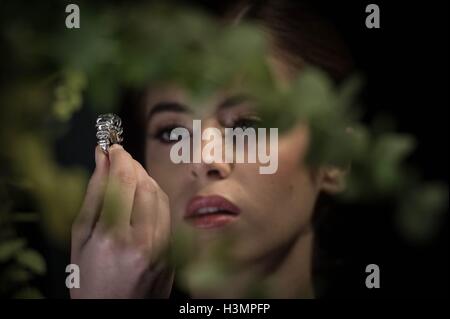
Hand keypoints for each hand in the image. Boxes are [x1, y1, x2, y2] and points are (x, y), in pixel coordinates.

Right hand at [70, 145, 172, 297]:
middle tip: (120, 160)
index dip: (119, 157)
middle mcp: (142, 241)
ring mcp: (162, 247)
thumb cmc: (89, 280)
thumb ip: (93, 195)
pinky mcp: (173, 252)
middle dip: (133, 165)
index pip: (123, 180)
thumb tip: (101, 159)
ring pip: (160, 195)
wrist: (114, 314)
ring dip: (146, 178)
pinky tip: (142, 198)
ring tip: (129, 178)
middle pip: (145, 184)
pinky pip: (168, 213)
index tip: (113, 148)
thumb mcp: (80, 238)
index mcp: (112, 237)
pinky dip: (156, 197)